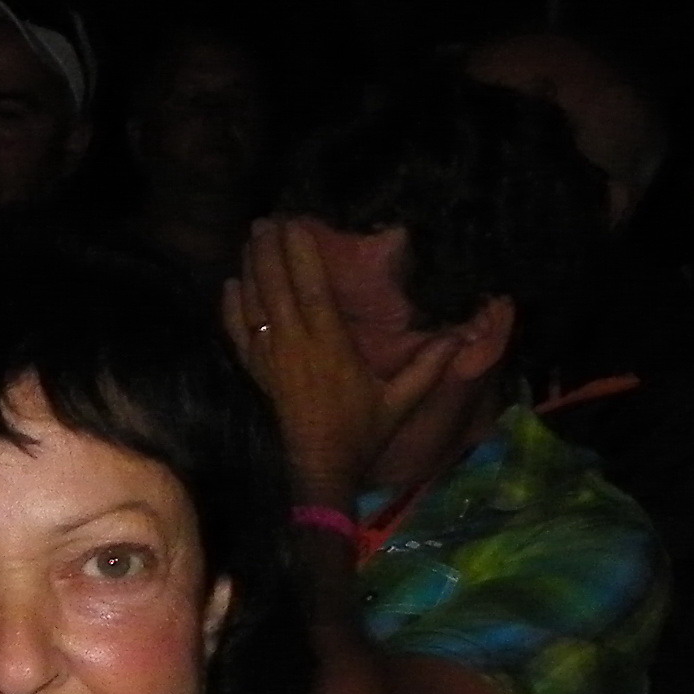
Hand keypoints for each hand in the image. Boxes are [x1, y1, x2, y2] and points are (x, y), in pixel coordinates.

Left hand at [222, 217, 453, 507]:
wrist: (318, 471)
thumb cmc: (361, 435)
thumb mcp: (400, 401)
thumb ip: (429, 366)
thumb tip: (464, 336)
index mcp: (329, 345)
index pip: (310, 288)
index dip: (299, 252)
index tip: (293, 224)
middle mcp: (294, 346)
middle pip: (275, 287)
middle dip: (268, 250)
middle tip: (264, 221)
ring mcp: (269, 360)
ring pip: (253, 306)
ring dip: (250, 270)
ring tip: (249, 240)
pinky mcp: (255, 375)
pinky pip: (237, 334)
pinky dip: (232, 309)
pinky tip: (229, 286)